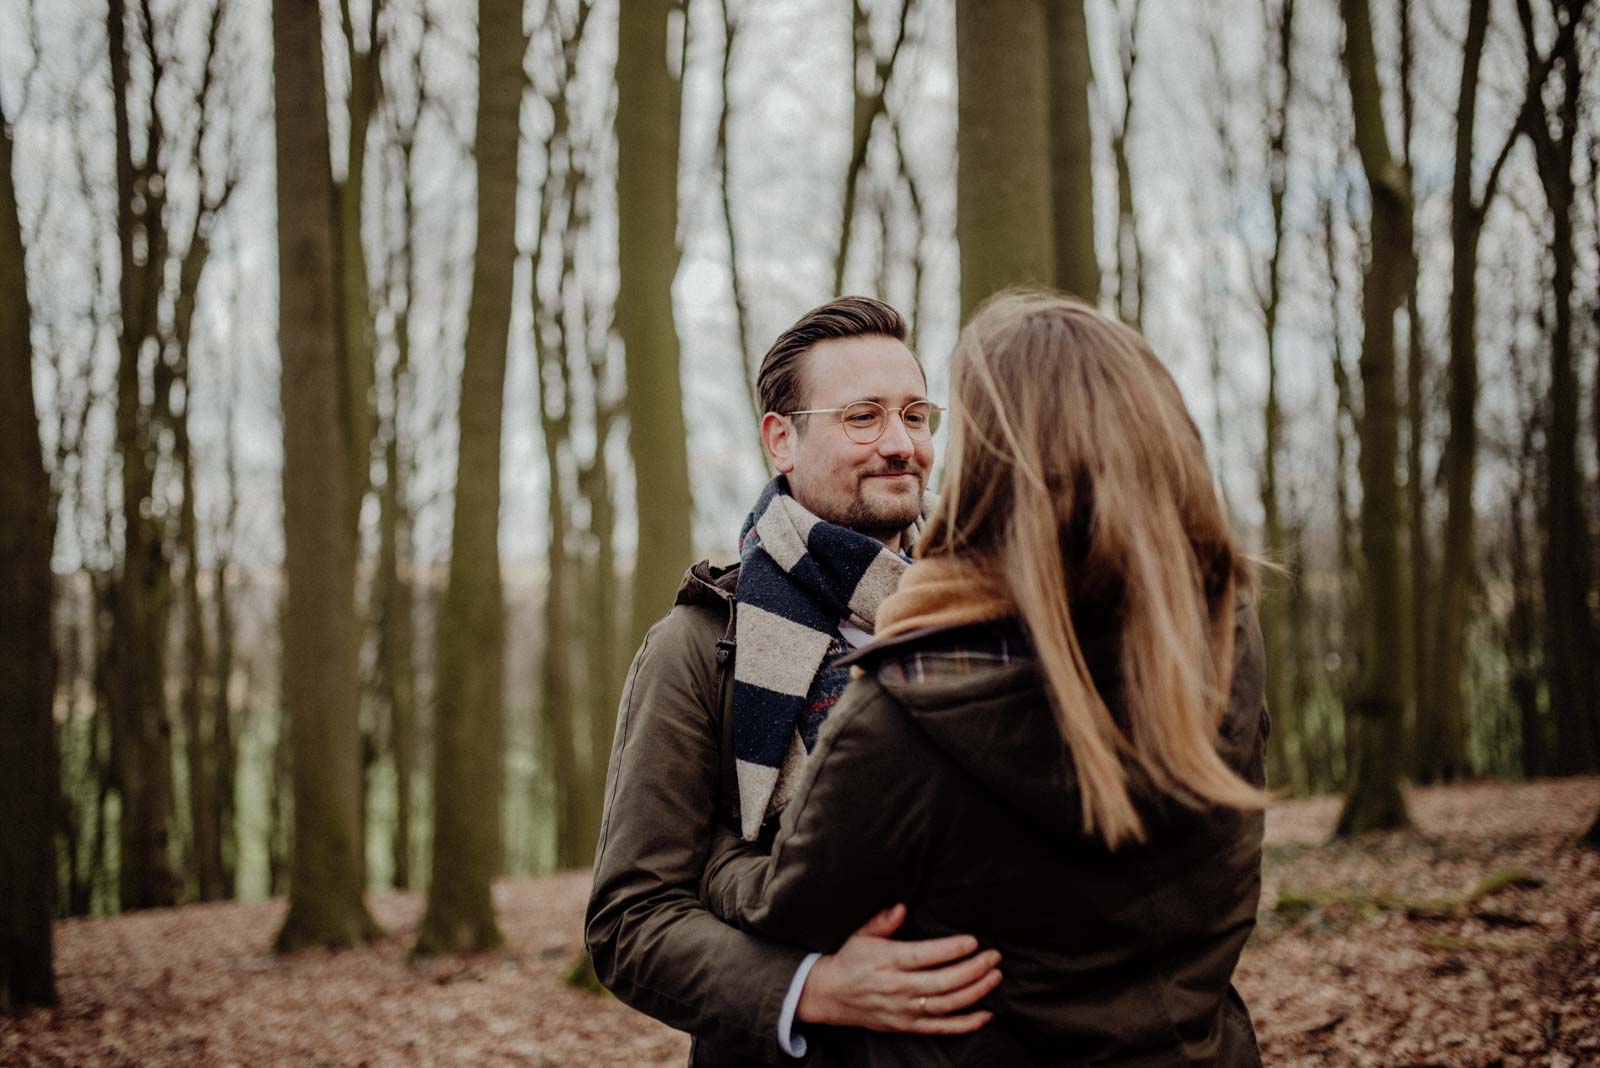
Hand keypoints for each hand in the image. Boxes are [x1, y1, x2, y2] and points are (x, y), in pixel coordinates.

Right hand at [796, 904, 1000, 1033]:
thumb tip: (902, 907)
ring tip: (995, 977)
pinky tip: (986, 1014)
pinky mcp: (908, 1025)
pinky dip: (966, 1024)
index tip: (973, 941)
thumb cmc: (851, 960)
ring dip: (975, 991)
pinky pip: (942, 1028)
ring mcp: (905, 1009)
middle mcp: (899, 987)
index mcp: (888, 961)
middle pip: (944, 982)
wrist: (832, 995)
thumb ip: (883, 921)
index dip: (951, 949)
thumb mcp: (862, 935)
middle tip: (994, 957)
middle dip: (974, 969)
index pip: (925, 956)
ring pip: (947, 1004)